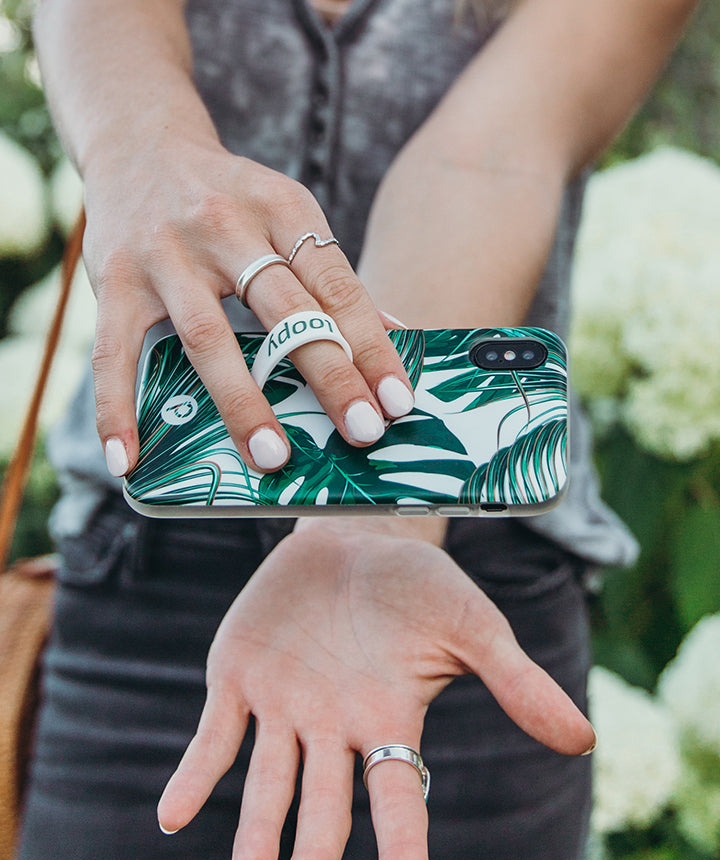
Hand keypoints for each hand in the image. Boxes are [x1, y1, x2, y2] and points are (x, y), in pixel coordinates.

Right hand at [83, 137, 413, 476]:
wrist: (138, 141)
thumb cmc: (228, 197)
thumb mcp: (286, 214)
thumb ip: (330, 275)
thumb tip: (395, 334)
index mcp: (282, 208)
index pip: (336, 285)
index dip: (371, 345)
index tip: (398, 400)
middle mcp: (225, 226)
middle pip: (285, 311)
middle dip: (329, 374)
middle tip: (362, 430)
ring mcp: (165, 253)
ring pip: (207, 337)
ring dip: (241, 402)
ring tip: (271, 457)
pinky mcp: (113, 278)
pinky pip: (113, 351)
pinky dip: (117, 408)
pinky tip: (129, 458)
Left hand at [157, 522, 594, 859]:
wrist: (354, 532)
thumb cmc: (418, 583)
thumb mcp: (473, 626)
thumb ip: (517, 683)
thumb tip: (585, 740)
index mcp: (390, 720)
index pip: (400, 799)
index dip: (402, 854)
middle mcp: (334, 727)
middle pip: (325, 804)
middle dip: (313, 852)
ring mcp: (283, 707)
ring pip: (268, 781)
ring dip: (257, 828)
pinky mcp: (239, 678)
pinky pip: (216, 736)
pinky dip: (195, 775)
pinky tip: (173, 815)